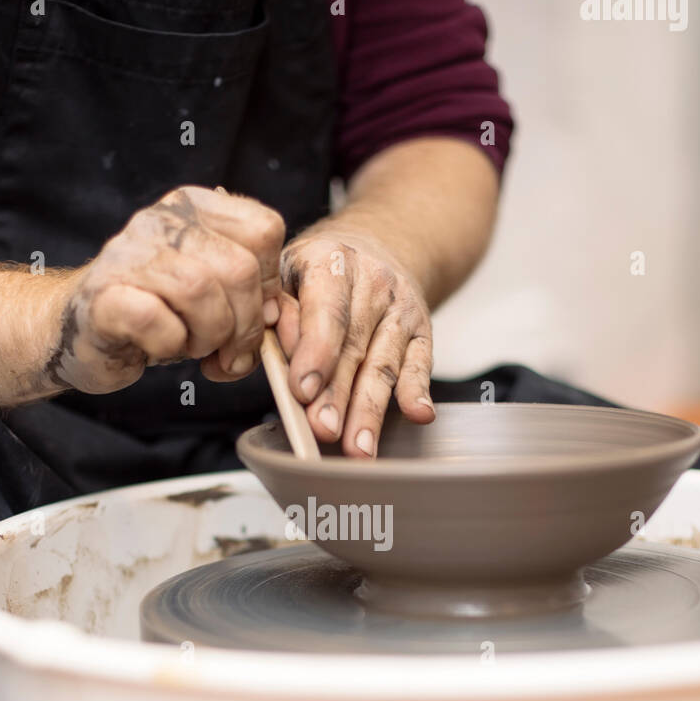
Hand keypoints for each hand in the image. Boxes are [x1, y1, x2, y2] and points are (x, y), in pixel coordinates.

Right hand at [46, 186, 284, 393]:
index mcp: (194, 207)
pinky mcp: (104, 296)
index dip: (269, 284)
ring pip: (201, 291)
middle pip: (239, 269)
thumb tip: (274, 315)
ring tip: (192, 347)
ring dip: (209, 337)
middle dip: (244, 326)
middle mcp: (161, 220)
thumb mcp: (215, 296)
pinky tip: (159, 348)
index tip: (252, 314)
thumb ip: (253, 297)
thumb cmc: (156, 314)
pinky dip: (170, 346)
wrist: (81, 333)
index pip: (265, 230)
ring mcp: (127, 254)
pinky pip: (158, 321)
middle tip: (226, 350)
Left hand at [278, 227, 434, 456]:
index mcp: (330, 260)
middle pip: (354, 346)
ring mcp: (401, 307)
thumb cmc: (314, 277)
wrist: (370, 251)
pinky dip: (418, 391)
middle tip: (323, 430)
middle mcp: (372, 281)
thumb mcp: (286, 277)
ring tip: (359, 449)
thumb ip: (278, 314)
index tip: (302, 391)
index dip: (315, 352)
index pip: (325, 311)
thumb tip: (277, 350)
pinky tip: (418, 415)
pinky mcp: (422, 330)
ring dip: (370, 410)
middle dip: (338, 394)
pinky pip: (419, 364)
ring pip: (383, 364)